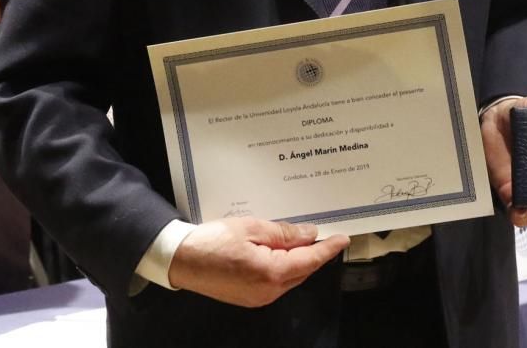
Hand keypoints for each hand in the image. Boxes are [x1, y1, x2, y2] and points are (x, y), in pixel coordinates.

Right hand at [167, 217, 348, 306]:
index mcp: (272, 273)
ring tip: (303, 239)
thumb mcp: (251, 228)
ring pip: (290, 278)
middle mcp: (269, 291)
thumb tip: (309, 234)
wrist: (182, 260)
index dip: (328, 248)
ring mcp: (259, 298)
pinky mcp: (249, 298)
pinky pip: (277, 282)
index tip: (344, 238)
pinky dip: (284, 267)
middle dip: (315, 253)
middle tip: (326, 234)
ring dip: (299, 260)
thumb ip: (284, 233)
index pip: (309, 259)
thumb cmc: (214, 240)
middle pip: (302, 271)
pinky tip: (282, 252)